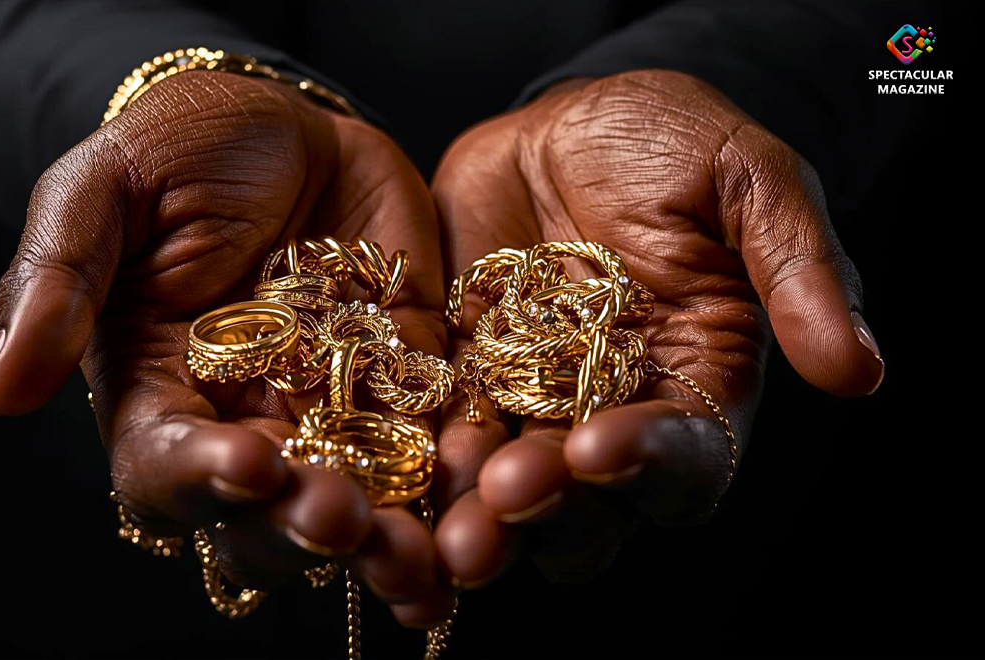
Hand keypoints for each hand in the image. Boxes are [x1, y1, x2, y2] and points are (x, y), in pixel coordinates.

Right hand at [0, 71, 453, 625]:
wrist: (283, 124)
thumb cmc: (175, 153)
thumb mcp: (101, 194)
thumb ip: (57, 283)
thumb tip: (0, 389)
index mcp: (158, 394)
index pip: (166, 468)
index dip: (204, 481)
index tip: (248, 464)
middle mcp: (245, 424)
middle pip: (267, 516)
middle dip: (303, 528)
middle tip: (341, 520)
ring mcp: (333, 412)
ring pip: (357, 505)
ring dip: (388, 541)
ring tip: (423, 557)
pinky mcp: (407, 386)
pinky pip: (436, 446)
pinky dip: (458, 479)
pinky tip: (481, 498)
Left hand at [430, 70, 884, 584]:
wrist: (570, 126)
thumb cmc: (676, 147)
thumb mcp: (752, 184)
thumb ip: (800, 273)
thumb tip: (861, 372)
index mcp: (696, 386)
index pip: (686, 458)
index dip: (649, 464)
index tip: (602, 447)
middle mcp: (613, 418)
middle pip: (591, 506)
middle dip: (551, 511)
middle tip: (508, 498)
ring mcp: (530, 411)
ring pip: (508, 496)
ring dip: (480, 518)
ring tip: (449, 525)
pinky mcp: (461, 387)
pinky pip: (440, 443)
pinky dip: (422, 467)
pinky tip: (395, 477)